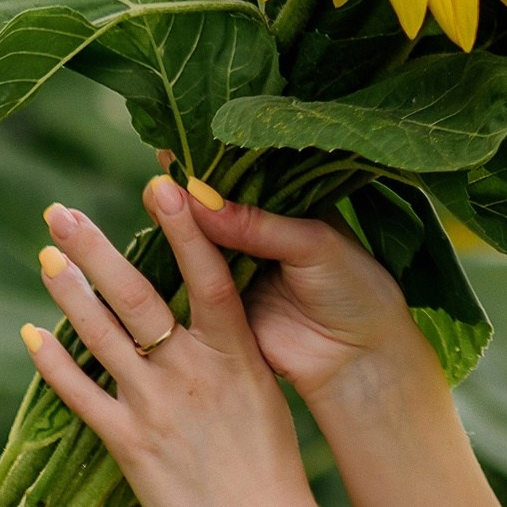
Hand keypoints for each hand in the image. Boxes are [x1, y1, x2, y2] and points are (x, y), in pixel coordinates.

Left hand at [27, 180, 325, 506]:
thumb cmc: (272, 470)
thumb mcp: (263, 395)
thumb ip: (229, 353)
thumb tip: (205, 316)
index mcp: (237, 354)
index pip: (208, 274)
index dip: (183, 227)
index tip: (159, 183)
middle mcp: (195, 371)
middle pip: (139, 296)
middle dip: (96, 249)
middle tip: (60, 211)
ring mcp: (159, 406)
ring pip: (103, 336)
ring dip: (70, 292)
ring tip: (45, 255)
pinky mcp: (130, 446)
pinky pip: (81, 396)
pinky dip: (53, 364)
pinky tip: (31, 337)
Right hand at [154, 157, 430, 403]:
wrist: (358, 357)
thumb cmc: (353, 290)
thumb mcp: (314, 246)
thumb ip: (258, 226)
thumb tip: (198, 198)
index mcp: (290, 211)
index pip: (247, 181)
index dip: (216, 166)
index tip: (181, 148)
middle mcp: (260, 237)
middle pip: (215, 211)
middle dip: (187, 194)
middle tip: (158, 175)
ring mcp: (239, 271)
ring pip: (198, 245)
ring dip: (174, 226)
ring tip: (151, 196)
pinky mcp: (223, 307)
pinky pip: (191, 284)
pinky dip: (172, 268)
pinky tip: (148, 246)